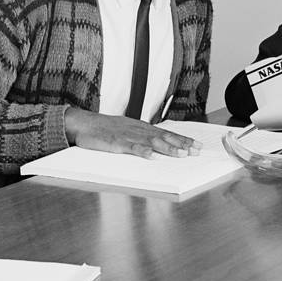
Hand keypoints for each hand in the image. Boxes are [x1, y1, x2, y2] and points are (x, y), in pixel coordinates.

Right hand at [64, 107, 201, 158]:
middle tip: (196, 150)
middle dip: (182, 144)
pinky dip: (142, 151)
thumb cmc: (106, 128)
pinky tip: (152, 156)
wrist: (83, 123)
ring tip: (181, 154)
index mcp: (142, 127)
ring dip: (168, 148)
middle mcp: (139, 130)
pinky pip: (131, 147)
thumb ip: (143, 136)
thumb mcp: (128, 129)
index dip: (183, 139)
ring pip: (152, 142)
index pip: (167, 133)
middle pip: (164, 136)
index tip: (197, 145)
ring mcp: (128, 135)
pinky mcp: (116, 142)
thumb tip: (160, 143)